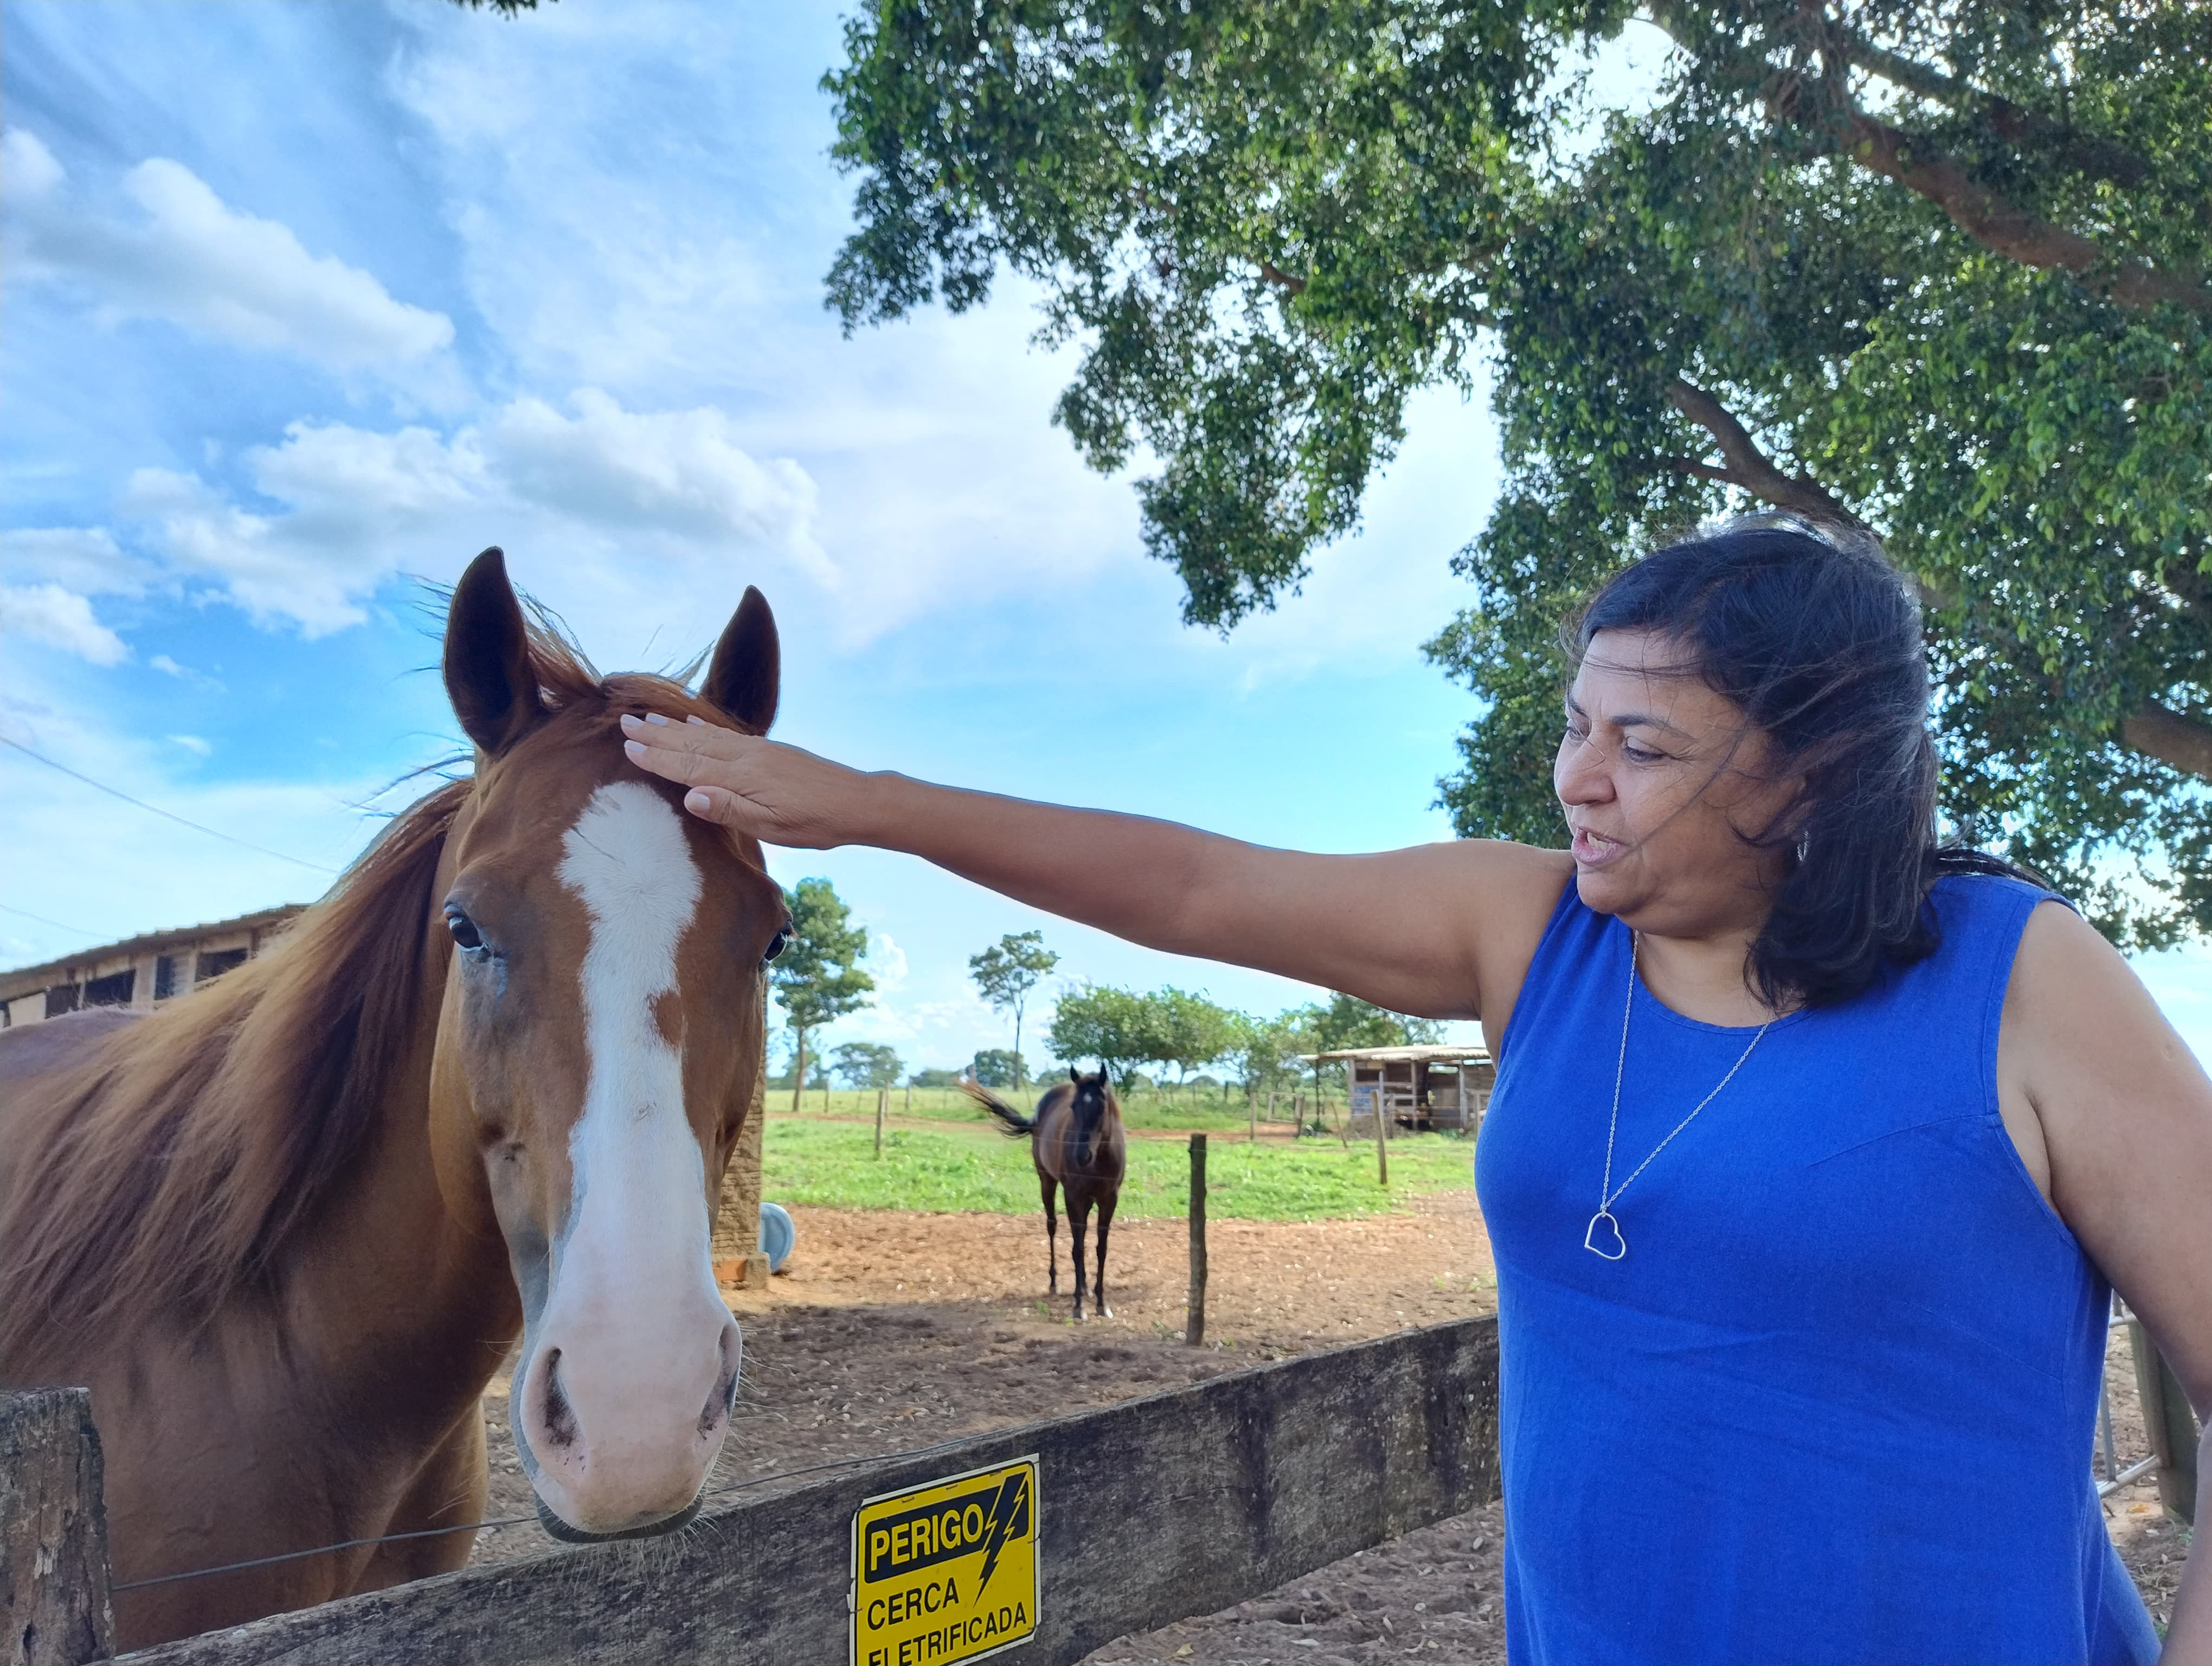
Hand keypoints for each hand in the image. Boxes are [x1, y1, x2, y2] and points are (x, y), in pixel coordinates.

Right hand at [619, 712, 873, 847]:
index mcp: (741, 777)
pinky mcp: (768, 750)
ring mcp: (757, 750)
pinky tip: (691, 720)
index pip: (689, 765)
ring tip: (647, 719)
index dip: (657, 757)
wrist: (857, 801)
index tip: (626, 746)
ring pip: (705, 735)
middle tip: (623, 722)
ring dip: (673, 727)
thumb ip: (730, 810)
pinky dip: (702, 726)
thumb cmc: (815, 822)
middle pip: (691, 743)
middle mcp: (745, 756)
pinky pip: (725, 734)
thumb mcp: (772, 826)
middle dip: (656, 734)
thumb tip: (690, 796)